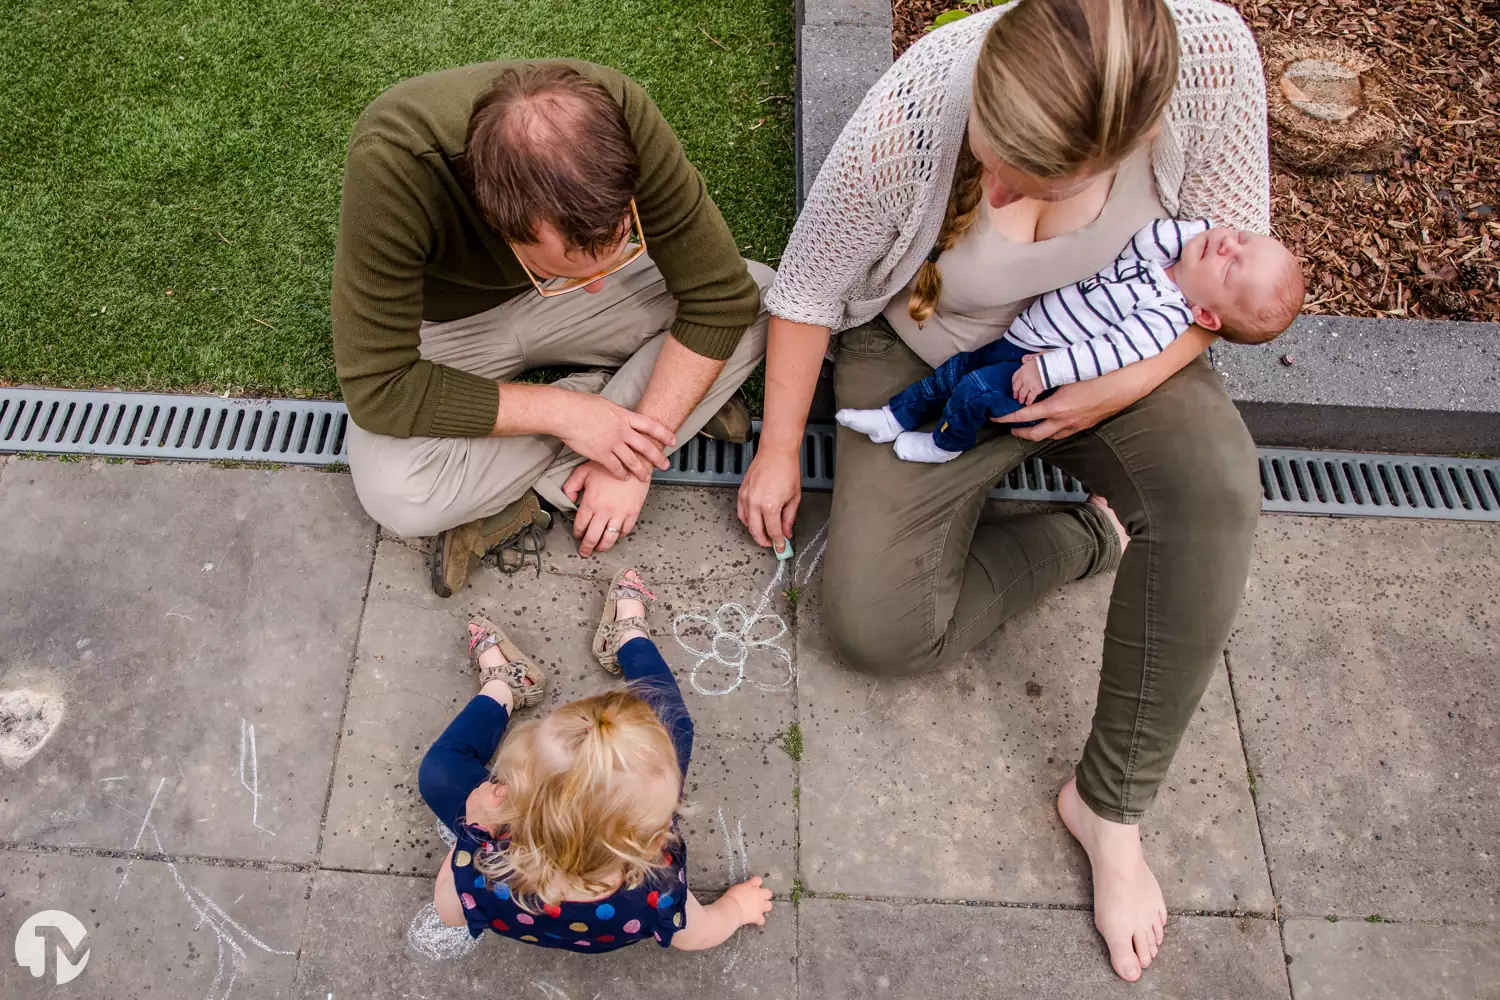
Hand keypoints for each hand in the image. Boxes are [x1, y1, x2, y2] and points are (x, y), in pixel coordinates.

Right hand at [555, 394, 675, 481]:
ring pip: (633, 460)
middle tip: (665, 465)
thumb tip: (619, 415)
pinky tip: (624, 478)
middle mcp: (622, 430)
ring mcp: (613, 443)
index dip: (664, 434)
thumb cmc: (581, 405)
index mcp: (624, 416)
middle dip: (658, 457)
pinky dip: (621, 474)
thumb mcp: (606, 404)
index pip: (651, 425)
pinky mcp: (601, 454)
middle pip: (646, 446)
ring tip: (646, 477)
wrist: (567, 413)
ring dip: (641, 470)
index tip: (673, 440)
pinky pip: (615, 467)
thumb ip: (616, 413)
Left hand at [563, 461, 650, 556]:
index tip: (577, 535)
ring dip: (603, 546)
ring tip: (600, 548)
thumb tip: (568, 498)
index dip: (577, 533)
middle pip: (593, 537)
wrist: (634, 462)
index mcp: (591, 502)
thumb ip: (571, 486)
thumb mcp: (584, 471)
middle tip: (585, 551)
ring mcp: (619, 514)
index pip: (580, 525)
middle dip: (587, 547)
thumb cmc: (611, 466)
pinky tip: (615, 535)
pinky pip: (625, 530)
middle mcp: (604, 511)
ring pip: (609, 538)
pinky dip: (620, 536)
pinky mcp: (632, 513)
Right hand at [722, 876, 773, 926]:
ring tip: (759, 910)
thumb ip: (743, 889)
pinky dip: (759, 920)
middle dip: (765, 896)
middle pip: (768, 893)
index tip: (753, 886)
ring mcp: (760, 906)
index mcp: (752, 886)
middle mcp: (759, 895)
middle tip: (758, 899)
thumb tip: (744, 891)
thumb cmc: (731, 897)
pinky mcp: (758, 916)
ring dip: (765, 907)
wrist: (732, 908)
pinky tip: (755, 921)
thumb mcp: (736, 888)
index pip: (758, 880)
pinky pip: (762, 920)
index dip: (757, 882)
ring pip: (769, 906)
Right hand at [736, 447, 799, 553]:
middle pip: (756, 531)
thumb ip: (789, 518)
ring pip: (746, 523)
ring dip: (755, 531)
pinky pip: (741, 512)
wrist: (776, 451)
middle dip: (764, 541)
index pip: (773, 531)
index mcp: (770, 505)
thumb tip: (787, 532)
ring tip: (764, 534)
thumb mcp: (794, 497)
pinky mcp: (741, 492)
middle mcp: (755, 503)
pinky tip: (754, 521)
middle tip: (772, 544)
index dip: (778, 542)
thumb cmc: (787, 469)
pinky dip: (747, 520)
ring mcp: (746, 497)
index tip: (781, 547)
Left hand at [994, 365, 1147, 440]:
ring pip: (1050, 436)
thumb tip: (1026, 361)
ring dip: (1035, 433)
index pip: (1023, 416)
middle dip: (1018, 432)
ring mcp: (1078, 425)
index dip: (1006, 417)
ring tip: (1027, 426)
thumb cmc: (1103, 371)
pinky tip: (1052, 423)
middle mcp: (1066, 420)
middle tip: (1008, 426)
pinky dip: (1052, 431)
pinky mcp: (1088, 424)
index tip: (994, 415)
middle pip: (1034, 434)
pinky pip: (1065, 433)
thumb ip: (1046, 364)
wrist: (1132, 381)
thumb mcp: (1070, 365)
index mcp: (1058, 406)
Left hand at [1011, 354, 1045, 406]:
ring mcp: (1029, 385)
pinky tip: (1028, 403)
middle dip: (1016, 393)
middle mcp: (1023, 379)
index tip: (1014, 387)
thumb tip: (1024, 359)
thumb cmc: (1043, 360)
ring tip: (1021, 402)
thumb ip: (1028, 358)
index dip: (1013, 384)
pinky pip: (1030, 397)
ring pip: (1022, 394)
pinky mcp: (1035, 390)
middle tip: (1015, 397)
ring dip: (1021, 398)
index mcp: (1022, 370)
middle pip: (1016, 388)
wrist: (1049, 366)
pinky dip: (1029, 401)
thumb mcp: (1034, 357)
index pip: (1014, 378)